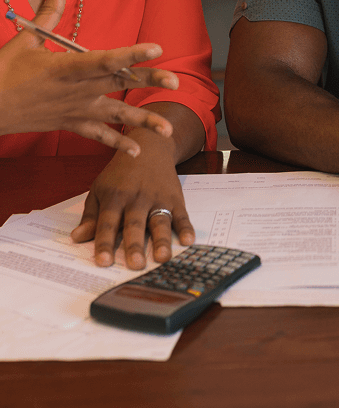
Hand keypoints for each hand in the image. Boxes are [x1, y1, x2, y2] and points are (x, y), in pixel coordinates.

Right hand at [0, 0, 178, 155]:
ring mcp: (76, 109)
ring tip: (167, 131)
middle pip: (119, 83)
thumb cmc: (4, 72)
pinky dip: (116, 144)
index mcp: (66, 67)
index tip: (156, 48)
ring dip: (142, 122)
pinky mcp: (70, 124)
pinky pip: (97, 136)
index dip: (132, 54)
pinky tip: (136, 152)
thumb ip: (49, 14)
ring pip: (115, 115)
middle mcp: (77, 89)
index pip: (105, 59)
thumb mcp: (26, 39)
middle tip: (176, 82)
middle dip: (148, 82)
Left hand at [70, 133, 194, 268]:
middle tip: (136, 265)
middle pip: (135, 224)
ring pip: (159, 221)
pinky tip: (189, 241)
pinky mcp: (175, 197)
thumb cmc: (120, 173)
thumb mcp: (100, 188)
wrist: (149, 146)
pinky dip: (186, 227)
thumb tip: (77, 238)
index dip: (105, 243)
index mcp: (115, 197)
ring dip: (161, 240)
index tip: (103, 262)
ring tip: (162, 258)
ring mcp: (158, 197)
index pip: (108, 223)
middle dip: (135, 245)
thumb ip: (91, 215)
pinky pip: (182, 214)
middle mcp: (136, 198)